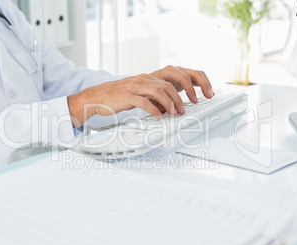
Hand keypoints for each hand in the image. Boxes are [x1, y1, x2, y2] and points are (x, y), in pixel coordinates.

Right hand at [67, 67, 212, 127]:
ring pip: (159, 91)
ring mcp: (135, 86)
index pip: (175, 76)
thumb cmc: (118, 97)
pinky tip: (158, 117)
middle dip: (182, 97)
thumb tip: (170, 107)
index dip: (191, 84)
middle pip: (169, 83)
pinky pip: (144, 102)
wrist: (96, 97)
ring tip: (175, 114)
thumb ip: (153, 96)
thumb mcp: (139, 93)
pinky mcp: (127, 96)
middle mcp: (144, 79)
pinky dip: (154, 110)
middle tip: (186, 109)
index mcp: (149, 77)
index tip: (200, 94)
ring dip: (170, 104)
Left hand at [150, 65, 213, 101]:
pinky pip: (197, 79)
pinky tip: (209, 94)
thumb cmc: (147, 91)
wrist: (144, 86)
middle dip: (203, 85)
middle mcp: (176, 70)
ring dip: (206, 84)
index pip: (183, 77)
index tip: (194, 101)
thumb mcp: (151, 97)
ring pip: (198, 74)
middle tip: (207, 96)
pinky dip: (204, 85)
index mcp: (167, 72)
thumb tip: (165, 112)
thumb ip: (159, 103)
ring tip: (210, 95)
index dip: (190, 89)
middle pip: (194, 73)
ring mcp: (181, 73)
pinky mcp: (184, 78)